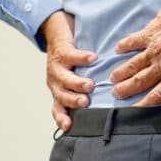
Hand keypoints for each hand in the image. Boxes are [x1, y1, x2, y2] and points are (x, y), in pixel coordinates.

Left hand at [41, 10, 97, 131]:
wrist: (57, 34)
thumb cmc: (69, 60)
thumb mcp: (73, 79)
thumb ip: (83, 93)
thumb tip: (105, 107)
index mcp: (59, 91)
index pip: (58, 108)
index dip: (61, 118)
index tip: (69, 127)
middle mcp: (56, 81)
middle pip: (61, 95)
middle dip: (72, 100)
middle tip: (85, 102)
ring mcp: (57, 66)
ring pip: (65, 78)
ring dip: (77, 82)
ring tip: (90, 84)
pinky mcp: (62, 51)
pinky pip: (71, 55)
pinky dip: (82, 58)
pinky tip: (93, 58)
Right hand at [110, 0, 160, 115]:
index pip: (159, 96)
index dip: (145, 106)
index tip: (133, 113)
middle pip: (141, 82)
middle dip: (127, 90)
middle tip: (115, 94)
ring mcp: (156, 47)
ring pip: (134, 64)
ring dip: (122, 73)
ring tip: (112, 79)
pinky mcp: (152, 31)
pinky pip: (134, 40)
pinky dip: (125, 45)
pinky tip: (118, 50)